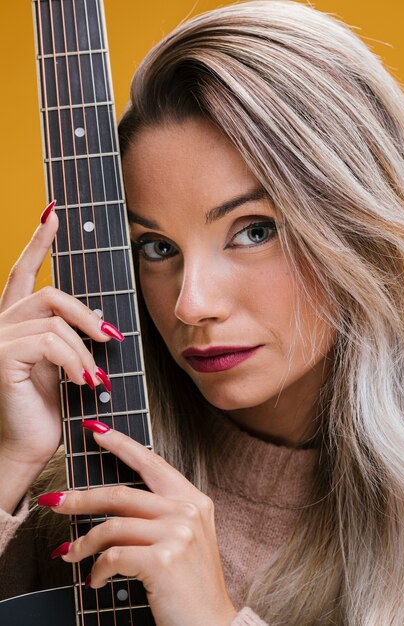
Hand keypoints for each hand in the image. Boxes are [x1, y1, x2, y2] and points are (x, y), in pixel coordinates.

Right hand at [0, 204, 121, 510]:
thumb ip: (69, 336)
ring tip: (94, 379)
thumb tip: (102, 322)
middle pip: (49, 293)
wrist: (26, 447)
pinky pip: (50, 343)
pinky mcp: (3, 358)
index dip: (38, 241)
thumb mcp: (63, 364)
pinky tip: (82, 383)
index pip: (24, 272)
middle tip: (111, 338)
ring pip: (54, 320)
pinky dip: (75, 362)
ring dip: (85, 351)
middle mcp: (2, 324)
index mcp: (16, 321)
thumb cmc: (47, 408)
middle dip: (86, 314)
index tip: (54, 213)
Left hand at [45, 424, 237, 625]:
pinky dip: (97, 570)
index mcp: (194, 500)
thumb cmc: (191, 584)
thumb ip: (161, 513)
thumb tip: (110, 504)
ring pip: (112, 526)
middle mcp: (187, 511)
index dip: (121, 444)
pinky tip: (96, 580)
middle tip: (56, 501)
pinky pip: (113, 556)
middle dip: (81, 498)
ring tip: (71, 554)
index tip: (96, 431)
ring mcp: (177, 533)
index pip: (151, 463)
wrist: (210, 625)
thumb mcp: (186, 537)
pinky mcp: (163, 559)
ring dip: (83, 543)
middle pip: (121, 493)